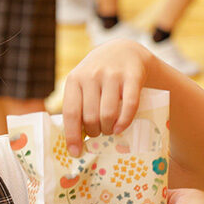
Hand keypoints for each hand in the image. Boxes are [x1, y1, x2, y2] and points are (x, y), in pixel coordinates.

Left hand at [61, 39, 182, 155]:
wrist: (125, 51)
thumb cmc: (99, 76)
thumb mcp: (83, 84)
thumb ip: (78, 106)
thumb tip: (73, 141)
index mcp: (74, 79)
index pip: (70, 113)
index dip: (72, 135)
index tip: (75, 152)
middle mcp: (91, 75)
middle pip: (90, 117)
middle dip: (94, 132)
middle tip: (99, 133)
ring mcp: (112, 75)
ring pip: (108, 114)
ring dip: (108, 129)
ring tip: (109, 130)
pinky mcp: (132, 76)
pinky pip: (129, 106)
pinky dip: (124, 122)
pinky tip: (120, 128)